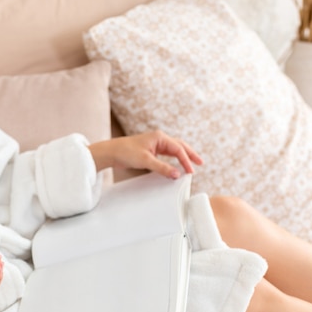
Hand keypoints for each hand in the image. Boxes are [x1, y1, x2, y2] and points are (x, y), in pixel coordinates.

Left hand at [88, 130, 202, 178]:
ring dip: (183, 157)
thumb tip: (176, 174)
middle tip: (200, 163)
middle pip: (179, 146)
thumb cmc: (125, 152)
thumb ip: (162, 168)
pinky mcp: (150, 151)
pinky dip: (173, 160)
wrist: (111, 152)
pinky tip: (176, 166)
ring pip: (173, 150)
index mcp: (159, 137)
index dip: (186, 160)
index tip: (190, 172)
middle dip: (190, 154)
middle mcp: (159, 139)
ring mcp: (154, 144)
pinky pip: (166, 155)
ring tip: (192, 164)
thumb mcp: (145, 161)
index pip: (178, 149)